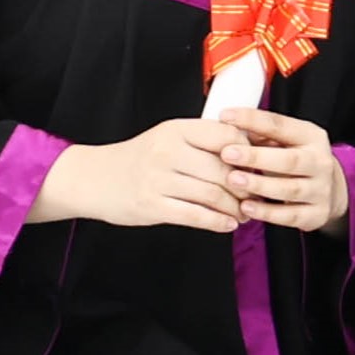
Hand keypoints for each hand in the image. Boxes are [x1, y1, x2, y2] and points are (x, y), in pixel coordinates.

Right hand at [38, 117, 248, 234]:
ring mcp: (158, 179)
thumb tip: (252, 145)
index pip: (226, 135)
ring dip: (235, 208)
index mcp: (177, 129)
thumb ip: (204, 141)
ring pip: (212, 194)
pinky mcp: (151, 206)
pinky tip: (227, 225)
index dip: (249, 152)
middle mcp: (168, 151)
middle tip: (258, 196)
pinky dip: (217, 222)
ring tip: (244, 213)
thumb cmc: (140, 158)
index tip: (260, 165)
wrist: (94, 178)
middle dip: (247, 186)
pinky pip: (194, 216)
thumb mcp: (169, 138)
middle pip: (224, 169)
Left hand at [213, 108, 345, 232]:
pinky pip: (290, 215)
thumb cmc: (298, 161)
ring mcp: (320, 190)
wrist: (330, 191)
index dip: (253, 120)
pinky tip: (246, 207)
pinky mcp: (316, 214)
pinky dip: (267, 212)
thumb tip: (228, 126)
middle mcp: (320, 162)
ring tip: (233, 180)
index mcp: (311, 137)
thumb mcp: (287, 142)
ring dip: (259, 185)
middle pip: (289, 160)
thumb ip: (261, 135)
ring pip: (290, 189)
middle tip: (227, 153)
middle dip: (256, 157)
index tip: (226, 117)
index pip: (281, 125)